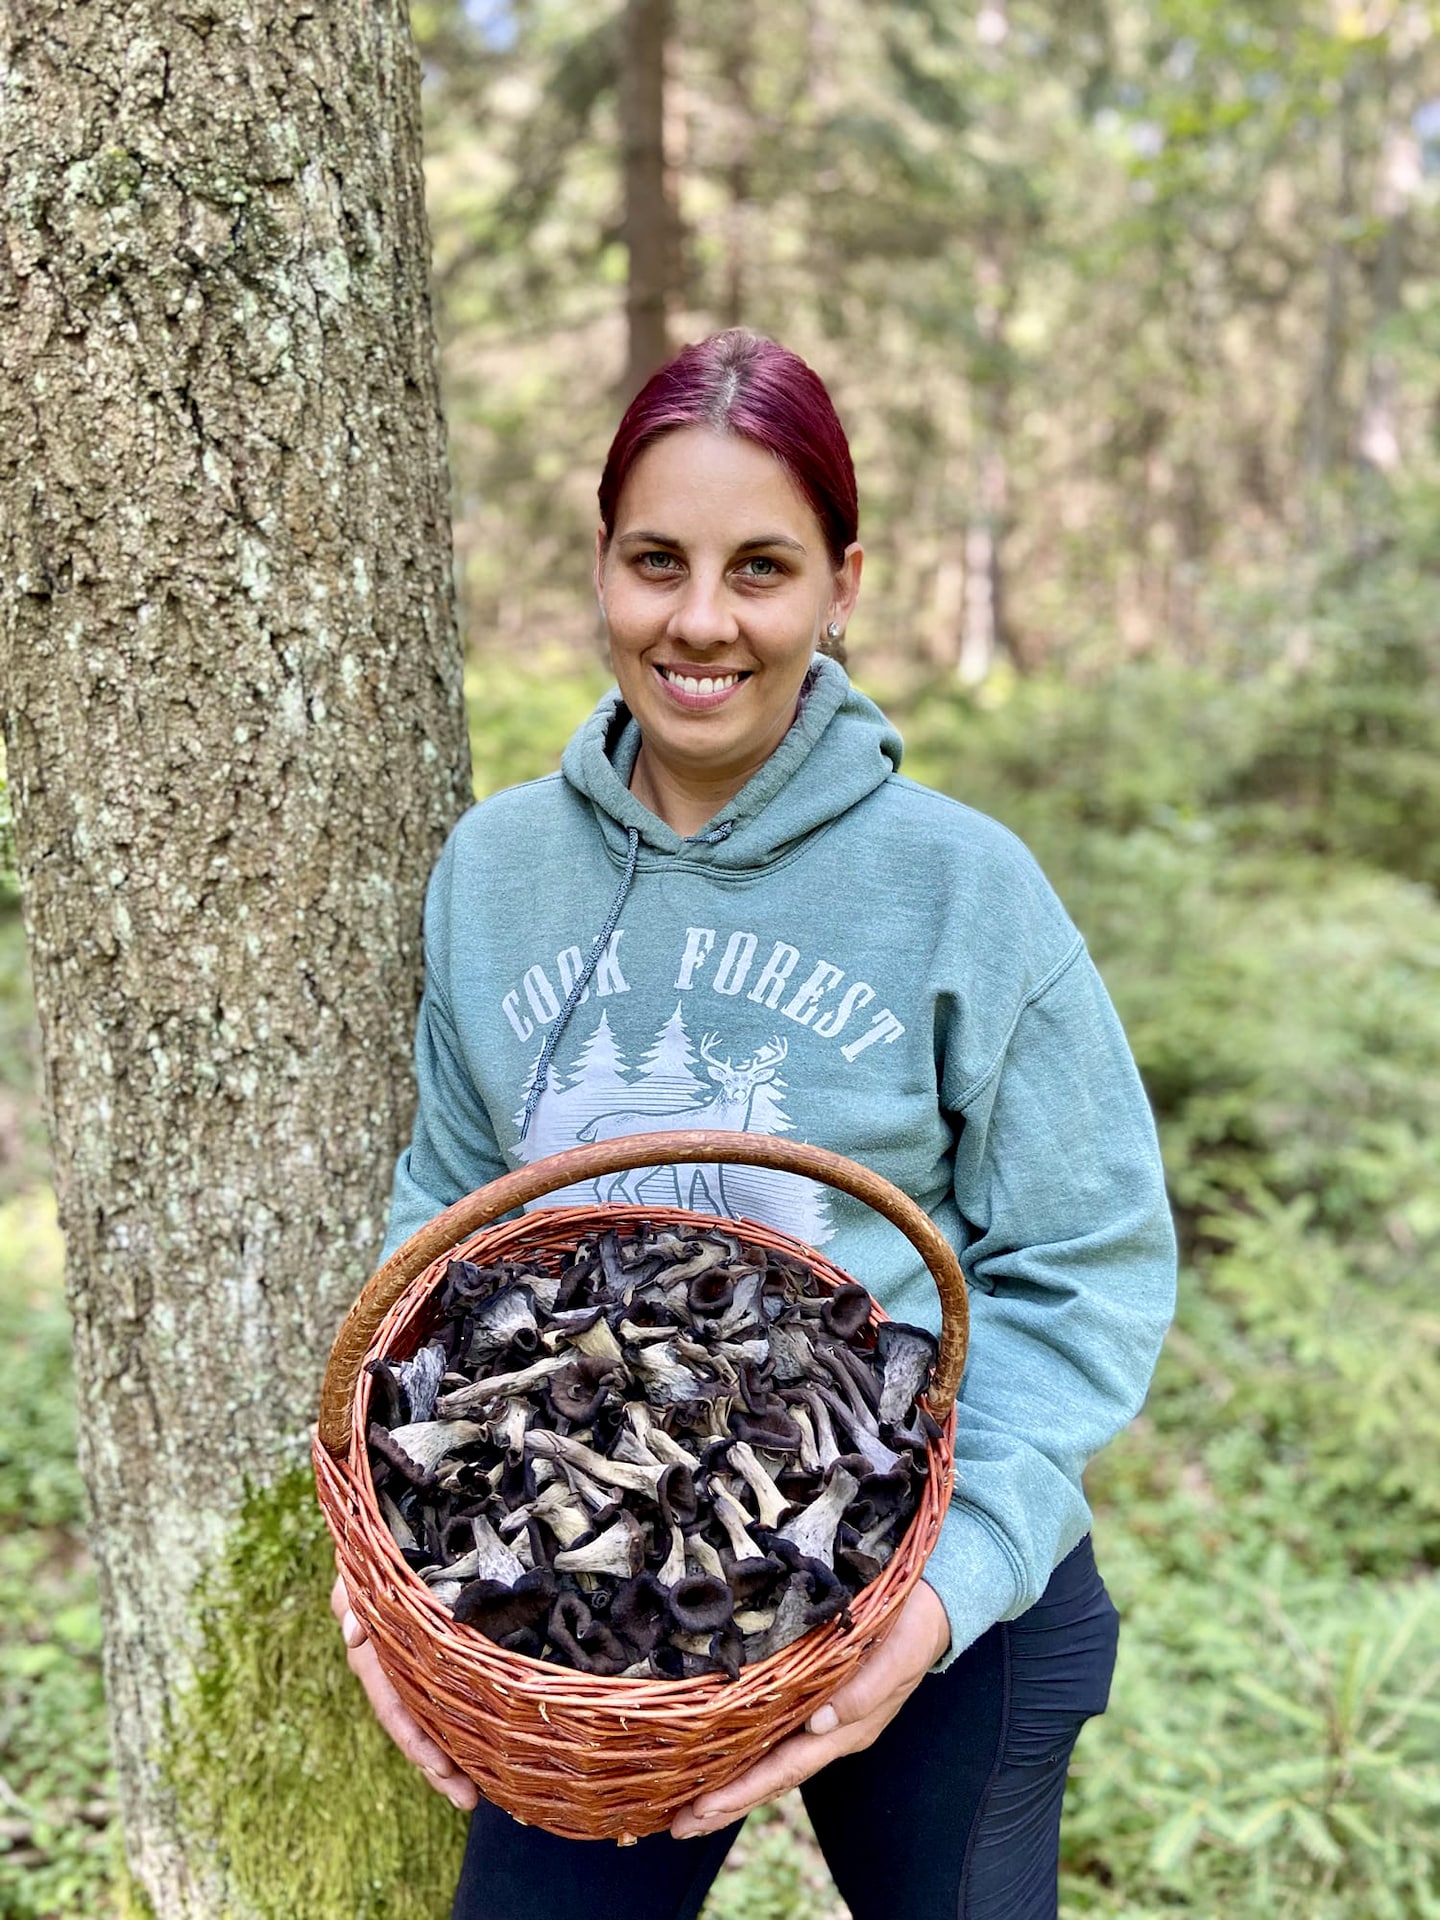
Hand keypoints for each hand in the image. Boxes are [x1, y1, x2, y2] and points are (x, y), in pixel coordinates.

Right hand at [330, 1569, 478, 1811]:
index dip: (415, 1740)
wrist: (398, 1529)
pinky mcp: (440, 1657)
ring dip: (453, 1757)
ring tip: (481, 1793)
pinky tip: (491, 1749)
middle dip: (439, 1766)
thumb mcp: (357, 1570)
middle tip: (470, 1801)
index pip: (394, 1706)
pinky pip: (451, 1695)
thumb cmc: (377, 1547)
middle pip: (416, 1727)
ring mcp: (416, 1667)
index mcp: (375, 1654)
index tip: (441, 1768)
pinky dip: (466, 1723)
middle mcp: (394, 1670)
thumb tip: (352, 1637)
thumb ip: (352, 1598)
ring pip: (434, 1720)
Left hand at [669, 1579, 950, 1839]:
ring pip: (771, 1760)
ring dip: (732, 1785)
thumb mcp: (899, 1653)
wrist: (933, 1604)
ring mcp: (824, 1717)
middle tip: (679, 1825)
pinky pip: (776, 1733)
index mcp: (848, 1728)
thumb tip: (821, 1724)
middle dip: (726, 1803)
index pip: (787, 1768)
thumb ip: (866, 1690)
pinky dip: (747, 1751)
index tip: (702, 1811)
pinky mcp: (817, 1696)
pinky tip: (722, 1755)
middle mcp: (830, 1731)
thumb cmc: (913, 1626)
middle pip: (772, 1777)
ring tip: (689, 1805)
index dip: (744, 1791)